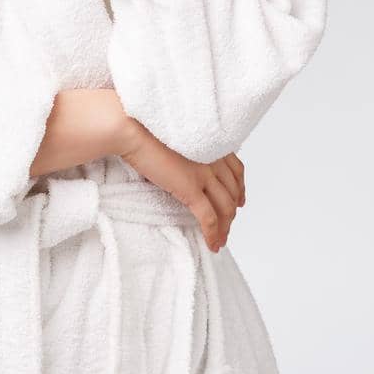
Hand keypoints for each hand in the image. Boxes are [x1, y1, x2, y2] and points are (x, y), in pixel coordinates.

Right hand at [117, 121, 245, 252]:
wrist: (133, 128)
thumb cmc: (145, 129)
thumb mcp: (176, 138)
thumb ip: (188, 150)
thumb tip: (183, 163)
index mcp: (211, 144)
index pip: (236, 170)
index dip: (240, 188)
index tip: (240, 200)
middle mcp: (213, 158)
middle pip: (233, 192)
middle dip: (232, 211)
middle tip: (228, 225)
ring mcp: (204, 174)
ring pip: (225, 208)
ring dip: (225, 228)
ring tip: (221, 240)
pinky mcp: (190, 188)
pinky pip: (208, 218)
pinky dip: (213, 234)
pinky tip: (212, 244)